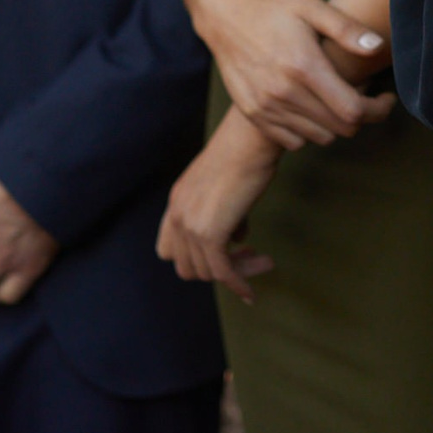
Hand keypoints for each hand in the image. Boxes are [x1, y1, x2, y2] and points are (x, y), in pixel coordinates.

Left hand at [156, 111, 283, 302]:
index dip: (193, 258)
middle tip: (250, 255)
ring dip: (238, 273)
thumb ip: (225, 214)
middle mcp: (177, 216)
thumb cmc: (246, 153)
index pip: (168, 248)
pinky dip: (238, 285)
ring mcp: (190, 226)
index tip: (223, 252)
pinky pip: (222, 273)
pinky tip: (251, 293)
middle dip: (217, 270)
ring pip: (208, 273)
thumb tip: (237, 238)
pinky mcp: (210, 234)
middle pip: (187, 268)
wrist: (250, 139)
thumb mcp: (226, 186)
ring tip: (265, 260)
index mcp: (177, 202)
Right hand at [188, 0, 392, 150]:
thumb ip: (346, 29)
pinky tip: (312, 107)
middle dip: (362, 117)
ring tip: (337, 99)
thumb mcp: (312, 8)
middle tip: (366, 97)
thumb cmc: (273, 8)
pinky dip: (309, 131)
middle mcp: (284, 93)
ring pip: (320, 137)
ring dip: (336, 124)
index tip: (386, 99)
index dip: (378, 110)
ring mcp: (266, 107)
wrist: (224, 16)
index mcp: (304, 67)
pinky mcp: (254, 114)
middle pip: (340, 129)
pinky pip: (294, 141)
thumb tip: (378, 46)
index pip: (353, 110)